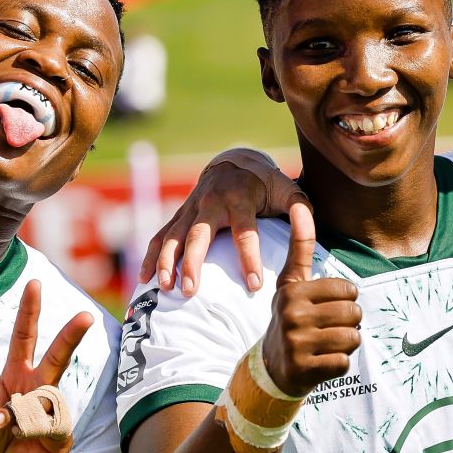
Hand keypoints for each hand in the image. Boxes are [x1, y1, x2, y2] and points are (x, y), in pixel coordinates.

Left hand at [0, 280, 92, 452]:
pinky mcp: (60, 436)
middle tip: (86, 316)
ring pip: (46, 399)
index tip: (33, 283)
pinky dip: (29, 431)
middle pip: (58, 356)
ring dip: (22, 414)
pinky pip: (50, 426)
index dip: (29, 311)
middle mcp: (37, 388)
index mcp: (15, 375)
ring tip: (8, 432)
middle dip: (71, 336)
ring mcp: (52, 411)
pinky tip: (21, 440)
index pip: (25, 337)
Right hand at [141, 148, 308, 295]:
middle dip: (192, 263)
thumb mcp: (286, 189)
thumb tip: (307, 223)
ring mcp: (191, 209)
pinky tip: (145, 278)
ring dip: (167, 261)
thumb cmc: (265, 184)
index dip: (249, 258)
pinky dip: (151, 256)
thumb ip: (299, 207)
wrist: (234, 162)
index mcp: (240, 200)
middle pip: (198, 235)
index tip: (254, 285)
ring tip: (166, 287)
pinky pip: (161, 235)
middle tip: (191, 291)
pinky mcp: (180, 215)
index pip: (245, 232)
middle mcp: (211, 203)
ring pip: (173, 236)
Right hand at [258, 203, 361, 395]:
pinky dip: (338, 366)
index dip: (346, 300)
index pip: (348, 289)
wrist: (270, 369)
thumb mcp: (290, 283)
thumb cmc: (291, 319)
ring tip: (325, 345)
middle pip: (354, 314)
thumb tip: (299, 205)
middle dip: (349, 324)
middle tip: (328, 330)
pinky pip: (344, 363)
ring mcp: (295, 342)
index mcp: (292, 290)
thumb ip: (299, 247)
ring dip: (345, 345)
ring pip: (352, 339)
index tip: (327, 307)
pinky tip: (320, 363)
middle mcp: (291, 313)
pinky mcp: (302, 368)